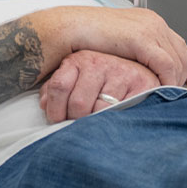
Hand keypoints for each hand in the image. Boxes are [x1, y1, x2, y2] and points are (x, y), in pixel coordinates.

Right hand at [31, 5, 186, 88]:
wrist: (72, 28)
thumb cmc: (87, 37)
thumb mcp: (119, 43)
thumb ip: (136, 51)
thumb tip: (144, 68)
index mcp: (149, 20)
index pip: (178, 43)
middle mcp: (154, 22)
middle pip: (182, 53)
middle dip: (183, 76)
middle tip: (178, 94)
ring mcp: (150, 28)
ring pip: (177, 61)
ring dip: (175, 81)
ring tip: (167, 96)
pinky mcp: (142, 39)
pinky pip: (166, 64)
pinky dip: (167, 80)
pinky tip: (161, 90)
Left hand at [39, 50, 161, 122]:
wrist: (143, 69)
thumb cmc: (102, 79)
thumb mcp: (76, 78)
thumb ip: (56, 89)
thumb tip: (43, 105)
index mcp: (79, 60)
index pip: (59, 86)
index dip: (55, 110)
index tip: (56, 121)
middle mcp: (99, 63)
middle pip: (78, 103)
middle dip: (75, 120)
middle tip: (78, 127)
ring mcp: (121, 73)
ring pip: (99, 111)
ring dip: (95, 123)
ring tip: (96, 124)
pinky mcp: (142, 85)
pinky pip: (122, 112)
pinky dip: (115, 121)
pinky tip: (114, 121)